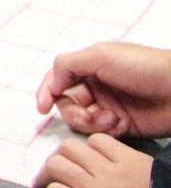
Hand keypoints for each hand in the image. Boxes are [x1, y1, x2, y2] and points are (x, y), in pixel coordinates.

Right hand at [36, 42, 170, 137]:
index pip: (58, 79)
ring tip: (108, 118)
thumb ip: (68, 64)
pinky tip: (118, 123)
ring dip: (89, 121)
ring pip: (80, 119)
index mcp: (91, 66)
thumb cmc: (145, 67)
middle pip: (66, 102)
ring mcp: (108, 106)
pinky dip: (104, 129)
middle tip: (87, 113)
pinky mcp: (121, 125)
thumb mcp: (101, 55)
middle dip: (72, 110)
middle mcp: (97, 86)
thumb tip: (51, 84)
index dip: (47, 92)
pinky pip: (99, 132)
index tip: (42, 107)